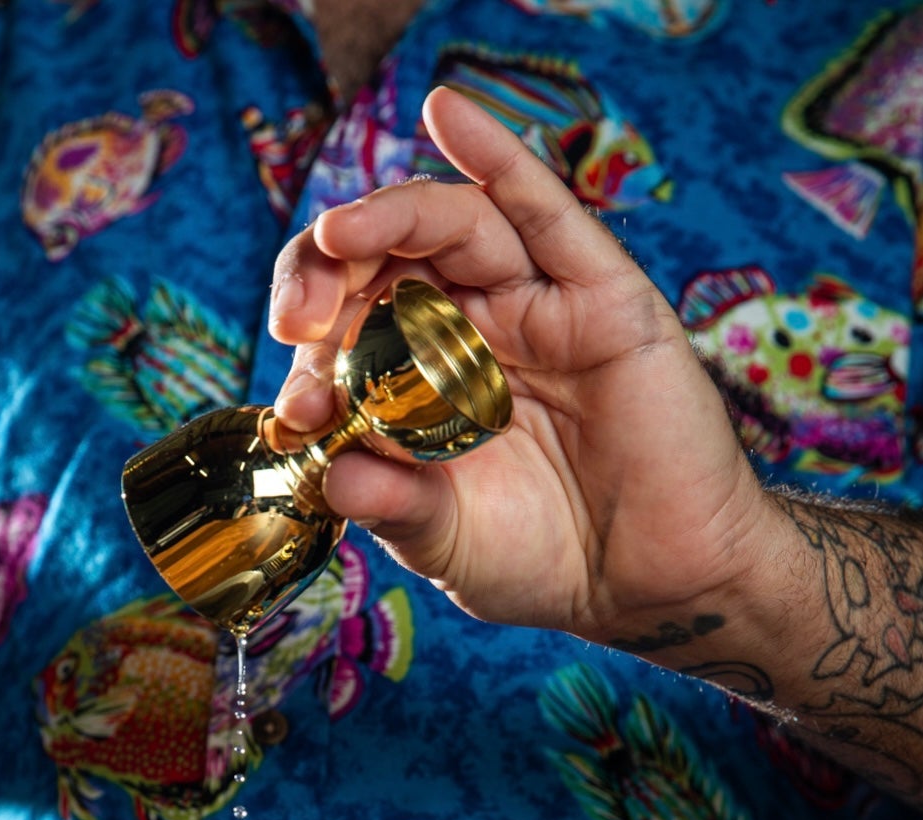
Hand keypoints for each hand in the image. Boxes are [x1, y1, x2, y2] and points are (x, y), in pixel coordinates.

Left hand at [268, 86, 772, 643]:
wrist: (648, 581)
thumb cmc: (543, 559)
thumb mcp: (446, 543)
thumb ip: (393, 506)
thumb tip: (333, 473)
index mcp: (416, 385)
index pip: (344, 338)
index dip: (309, 361)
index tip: (297, 414)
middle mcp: (466, 334)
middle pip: (385, 264)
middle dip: (327, 275)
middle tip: (298, 316)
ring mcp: (532, 308)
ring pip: (452, 228)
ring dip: (388, 218)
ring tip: (339, 235)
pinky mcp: (599, 297)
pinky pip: (545, 211)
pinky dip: (497, 157)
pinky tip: (446, 112)